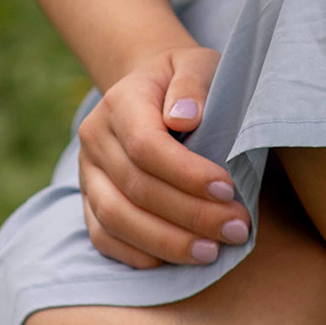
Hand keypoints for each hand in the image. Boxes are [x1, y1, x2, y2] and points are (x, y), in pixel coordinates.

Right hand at [75, 43, 249, 270]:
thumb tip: (186, 117)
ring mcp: (88, 174)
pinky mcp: (89, 202)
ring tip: (212, 252)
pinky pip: (105, 238)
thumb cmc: (183, 82)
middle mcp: (95, 140)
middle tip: (237, 228)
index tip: (229, 190)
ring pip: (116, 219)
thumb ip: (193, 83)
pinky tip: (179, 260)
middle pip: (136, 188)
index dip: (187, 174)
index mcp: (120, 102)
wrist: (149, 91)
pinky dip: (140, 255)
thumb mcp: (196, 64)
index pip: (146, 146)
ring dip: (167, 242)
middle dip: (190, 215)